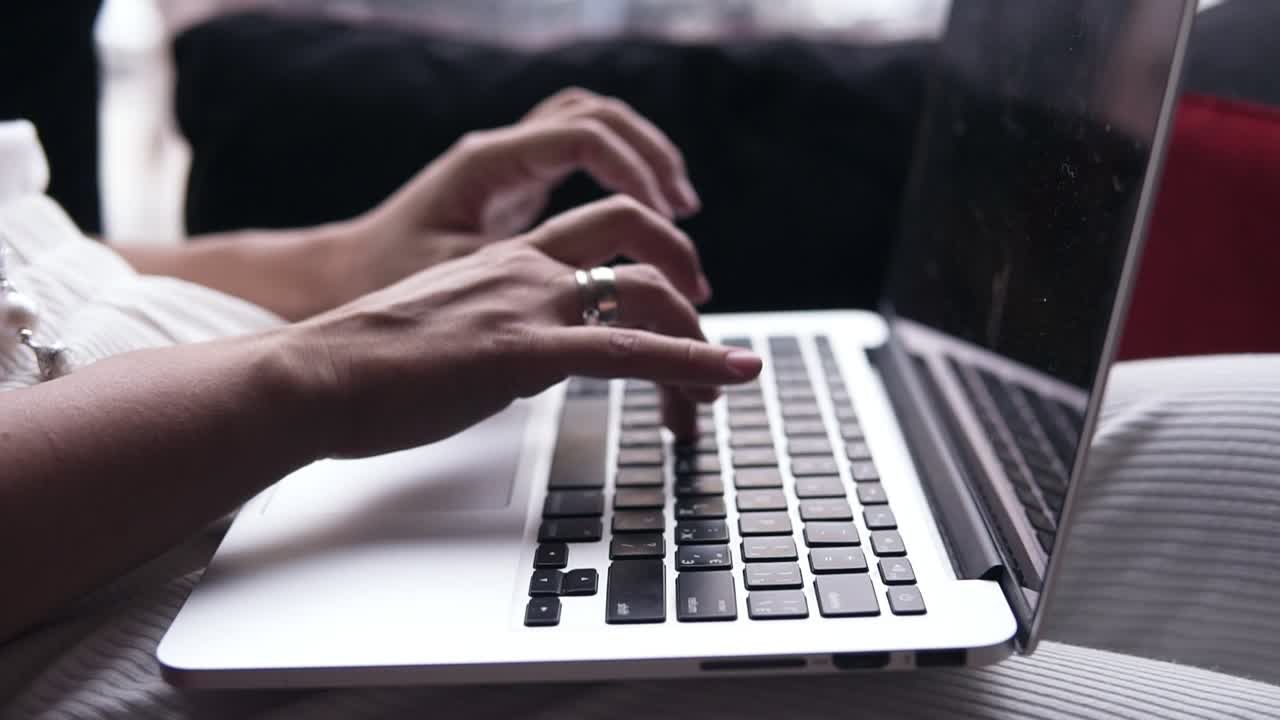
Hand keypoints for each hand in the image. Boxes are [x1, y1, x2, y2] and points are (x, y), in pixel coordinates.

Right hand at [290, 196, 755, 457]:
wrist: (313, 377)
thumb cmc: (367, 367)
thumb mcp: (446, 332)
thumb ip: (495, 330)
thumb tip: (526, 361)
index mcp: (504, 258)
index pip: (602, 239)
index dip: (653, 264)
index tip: (677, 306)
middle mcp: (524, 267)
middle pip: (638, 247)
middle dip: (689, 292)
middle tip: (712, 346)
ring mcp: (527, 304)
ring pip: (648, 295)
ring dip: (697, 344)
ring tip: (711, 396)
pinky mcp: (524, 350)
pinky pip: (630, 348)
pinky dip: (693, 362)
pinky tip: (730, 378)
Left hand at [329, 87, 704, 307]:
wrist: (340, 295)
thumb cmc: (386, 292)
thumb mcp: (459, 295)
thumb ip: (526, 285)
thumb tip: (595, 308)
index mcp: (486, 166)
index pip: (583, 136)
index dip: (636, 172)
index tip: (670, 219)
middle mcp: (501, 155)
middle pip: (599, 116)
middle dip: (652, 159)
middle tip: (685, 215)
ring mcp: (510, 169)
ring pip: (594, 128)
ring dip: (642, 159)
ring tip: (680, 211)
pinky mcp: (516, 194)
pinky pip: (583, 161)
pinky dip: (621, 178)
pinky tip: (644, 222)